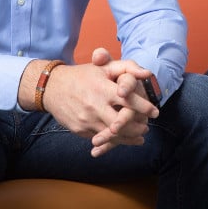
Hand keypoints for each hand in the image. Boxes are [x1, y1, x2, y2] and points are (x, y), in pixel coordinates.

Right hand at [40, 48, 159, 157]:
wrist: (52, 88)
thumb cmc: (82, 75)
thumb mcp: (104, 67)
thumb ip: (127, 68)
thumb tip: (147, 73)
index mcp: (103, 88)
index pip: (128, 100)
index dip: (144, 107)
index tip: (155, 112)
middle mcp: (95, 106)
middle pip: (122, 123)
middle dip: (138, 127)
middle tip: (146, 127)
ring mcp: (87, 120)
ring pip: (112, 135)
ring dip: (128, 138)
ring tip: (139, 137)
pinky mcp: (80, 130)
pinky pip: (100, 139)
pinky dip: (113, 141)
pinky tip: (122, 140)